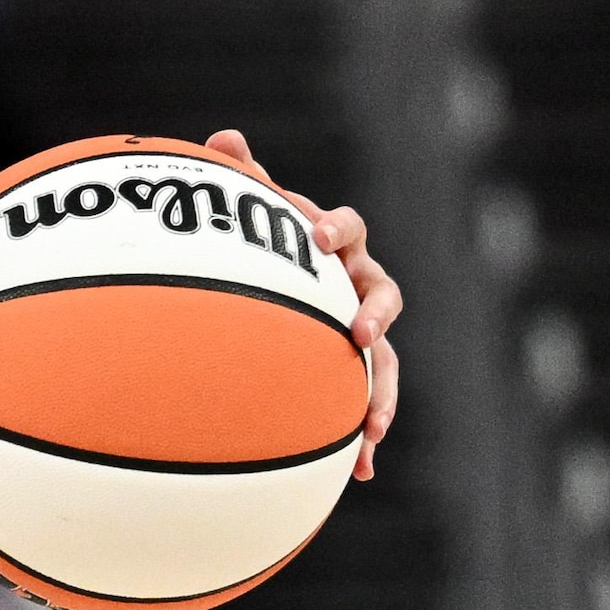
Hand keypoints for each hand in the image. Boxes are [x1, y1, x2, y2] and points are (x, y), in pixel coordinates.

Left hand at [203, 128, 403, 479]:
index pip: (346, 229)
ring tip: (374, 426)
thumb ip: (243, 179)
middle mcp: (360, 285)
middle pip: (384, 294)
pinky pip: (366, 403)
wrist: (281, 291)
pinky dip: (364, 436)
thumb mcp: (253, 215)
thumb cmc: (267, 248)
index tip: (315, 235)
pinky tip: (362, 473)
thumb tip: (224, 136)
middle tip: (360, 330)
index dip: (335, 228)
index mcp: (336, 246)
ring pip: (385, 359)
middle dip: (376, 312)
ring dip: (383, 390)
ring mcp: (363, 331)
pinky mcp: (356, 372)